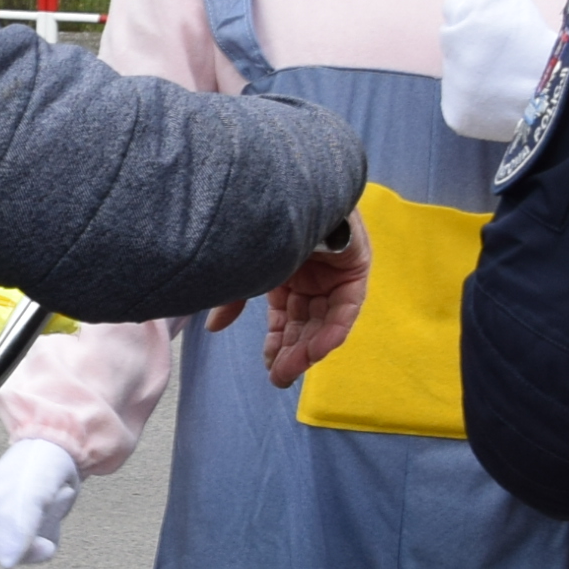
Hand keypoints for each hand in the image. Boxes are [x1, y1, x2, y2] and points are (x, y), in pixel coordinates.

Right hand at [0, 438, 81, 568]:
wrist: (61, 446)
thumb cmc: (36, 465)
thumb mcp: (23, 498)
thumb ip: (14, 530)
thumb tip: (7, 562)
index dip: (17, 553)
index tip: (41, 543)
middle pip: (11, 552)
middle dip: (34, 535)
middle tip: (44, 508)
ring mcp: (11, 517)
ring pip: (29, 546)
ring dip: (48, 526)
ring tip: (50, 500)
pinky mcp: (30, 517)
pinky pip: (41, 537)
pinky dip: (54, 523)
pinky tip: (54, 502)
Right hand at [214, 215, 372, 384]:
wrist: (286, 191)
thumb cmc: (260, 224)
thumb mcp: (246, 269)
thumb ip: (234, 300)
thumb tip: (213, 329)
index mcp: (288, 272)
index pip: (286, 316)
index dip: (277, 342)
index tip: (268, 366)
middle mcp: (314, 275)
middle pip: (306, 322)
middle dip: (292, 351)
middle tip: (279, 378)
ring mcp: (335, 273)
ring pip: (325, 321)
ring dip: (309, 348)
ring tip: (290, 370)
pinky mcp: (355, 268)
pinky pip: (347, 308)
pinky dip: (333, 330)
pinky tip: (317, 350)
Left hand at [435, 0, 552, 143]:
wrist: (555, 93)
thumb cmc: (534, 38)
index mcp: (467, 11)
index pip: (455, 4)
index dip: (481, 13)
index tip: (500, 24)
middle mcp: (455, 45)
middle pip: (451, 35)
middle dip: (472, 38)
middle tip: (504, 49)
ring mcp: (452, 83)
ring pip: (455, 68)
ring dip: (472, 67)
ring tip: (504, 73)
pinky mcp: (455, 113)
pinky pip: (457, 100)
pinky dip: (472, 99)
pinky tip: (496, 96)